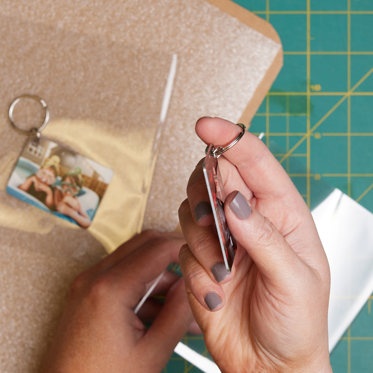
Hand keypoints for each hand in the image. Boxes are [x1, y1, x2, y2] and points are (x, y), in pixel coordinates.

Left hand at [41, 230, 194, 372]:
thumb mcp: (150, 353)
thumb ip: (177, 312)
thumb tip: (195, 283)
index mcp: (109, 289)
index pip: (157, 248)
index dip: (185, 246)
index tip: (204, 254)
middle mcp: (93, 277)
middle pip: (144, 243)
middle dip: (173, 253)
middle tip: (196, 269)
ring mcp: (87, 283)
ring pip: (134, 258)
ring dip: (160, 274)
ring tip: (183, 304)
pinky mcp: (86, 293)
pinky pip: (121, 275)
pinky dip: (143, 286)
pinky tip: (162, 312)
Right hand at [178, 118, 331, 372]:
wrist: (270, 365)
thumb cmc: (297, 323)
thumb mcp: (295, 279)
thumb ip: (263, 236)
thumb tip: (236, 200)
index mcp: (282, 214)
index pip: (255, 163)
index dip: (230, 140)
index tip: (206, 126)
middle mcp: (249, 220)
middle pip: (213, 178)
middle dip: (206, 193)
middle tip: (213, 218)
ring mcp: (223, 240)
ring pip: (192, 211)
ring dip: (203, 242)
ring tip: (223, 273)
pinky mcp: (201, 261)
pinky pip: (184, 250)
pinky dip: (196, 271)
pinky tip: (216, 294)